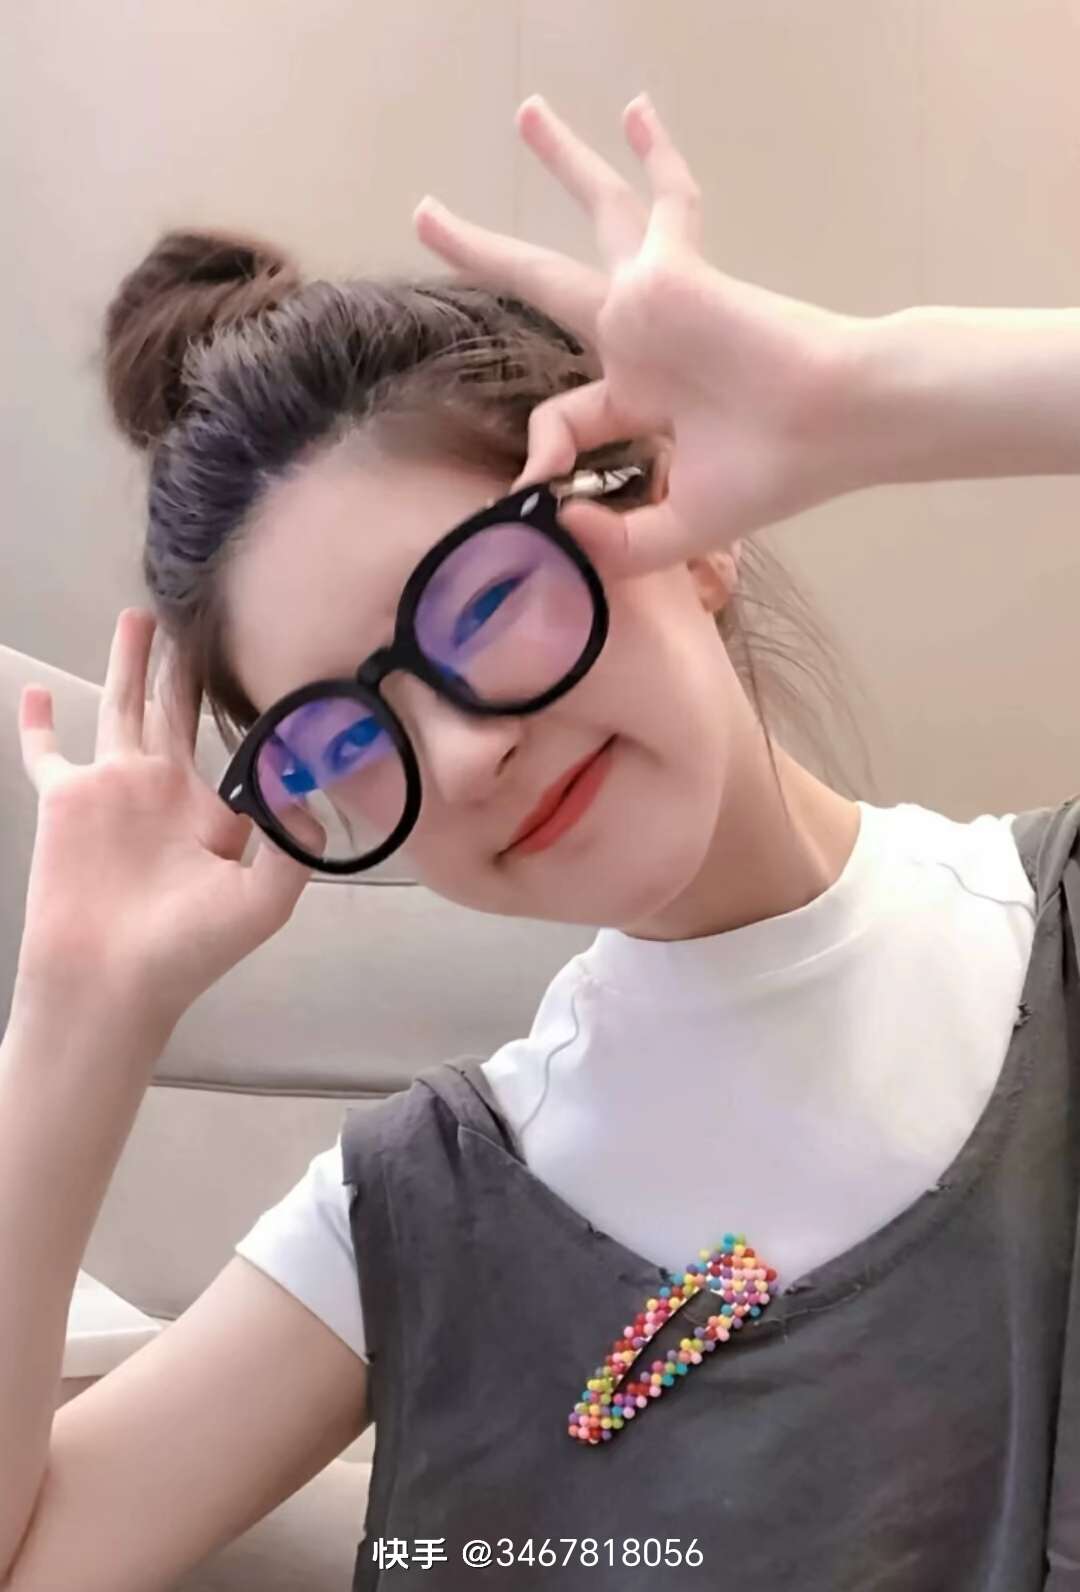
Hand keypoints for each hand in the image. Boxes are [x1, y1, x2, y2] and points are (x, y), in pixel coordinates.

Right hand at [14, 609, 321, 1031]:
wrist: (111, 983)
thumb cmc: (189, 950)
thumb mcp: (263, 900)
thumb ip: (292, 844)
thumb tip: (307, 785)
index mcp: (216, 810)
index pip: (238, 739)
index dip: (250, 699)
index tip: (270, 646)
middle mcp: (168, 789)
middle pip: (180, 707)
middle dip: (189, 662)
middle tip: (203, 608)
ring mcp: (115, 789)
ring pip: (123, 706)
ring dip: (130, 663)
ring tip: (141, 615)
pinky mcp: (66, 797)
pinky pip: (45, 751)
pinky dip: (36, 722)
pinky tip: (36, 688)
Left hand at [414, 92, 868, 579]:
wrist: (833, 430)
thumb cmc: (772, 475)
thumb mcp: (677, 528)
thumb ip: (614, 540)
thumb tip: (553, 515)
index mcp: (641, 401)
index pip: (565, 416)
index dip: (543, 456)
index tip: (537, 489)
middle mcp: (641, 342)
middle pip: (548, 285)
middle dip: (486, 251)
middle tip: (426, 215)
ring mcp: (657, 300)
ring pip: (600, 213)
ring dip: (565, 161)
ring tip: (526, 112)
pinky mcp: (672, 274)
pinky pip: (664, 203)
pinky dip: (656, 157)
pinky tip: (639, 113)